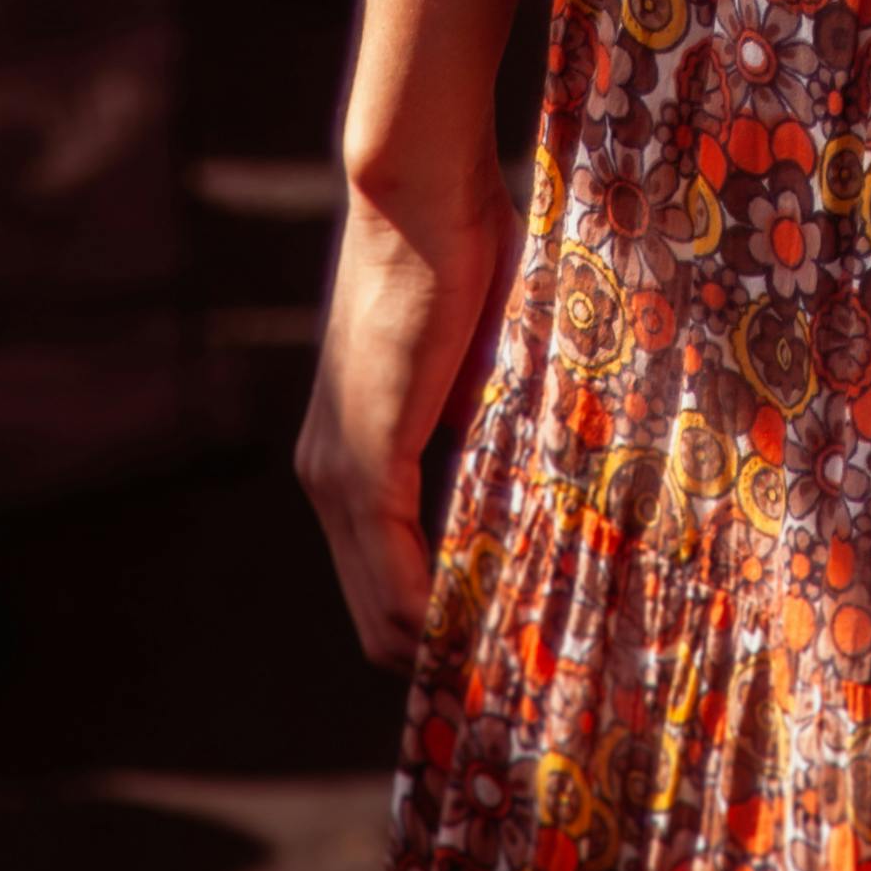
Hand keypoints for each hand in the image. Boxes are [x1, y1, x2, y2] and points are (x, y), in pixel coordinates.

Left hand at [298, 162, 521, 669]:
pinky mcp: (364, 459)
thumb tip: (541, 485)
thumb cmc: (460, 253)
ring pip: (383, 608)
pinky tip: (485, 624)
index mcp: (352, 459)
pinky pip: (396, 569)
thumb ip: (487, 429)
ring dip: (444, 638)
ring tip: (514, 663)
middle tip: (516, 680)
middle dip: (442, 654)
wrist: (419, 189)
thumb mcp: (478, 368)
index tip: (503, 645)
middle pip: (376, 618)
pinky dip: (437, 606)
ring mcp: (339, 473)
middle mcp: (329, 478)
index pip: (383, 583)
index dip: (438, 623)